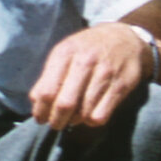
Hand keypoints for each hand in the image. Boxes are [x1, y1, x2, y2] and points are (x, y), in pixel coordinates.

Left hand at [29, 22, 154, 130]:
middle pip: (65, 104)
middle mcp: (86, 61)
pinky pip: (100, 116)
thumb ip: (48, 77)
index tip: (41, 118)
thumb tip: (36, 104)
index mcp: (66, 53)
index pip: (46, 92)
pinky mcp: (122, 85)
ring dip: (75, 121)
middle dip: (57, 121)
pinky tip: (91, 112)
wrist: (124, 37)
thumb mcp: (64, 53)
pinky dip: (92, 121)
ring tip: (74, 115)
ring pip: (83, 113)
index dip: (41, 111)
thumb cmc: (87, 49)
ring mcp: (106, 73)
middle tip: (57, 123)